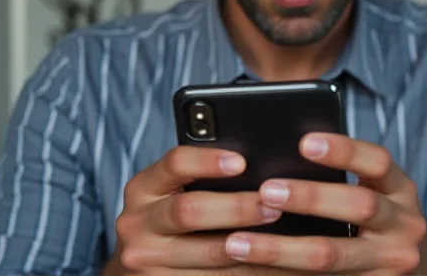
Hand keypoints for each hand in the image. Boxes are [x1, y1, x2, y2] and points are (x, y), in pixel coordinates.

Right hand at [106, 145, 290, 274]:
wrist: (140, 268)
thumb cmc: (171, 219)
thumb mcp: (172, 192)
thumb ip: (201, 179)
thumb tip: (259, 164)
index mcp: (144, 188)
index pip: (175, 164)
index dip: (208, 161)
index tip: (242, 162)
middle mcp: (137, 223)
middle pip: (190, 211)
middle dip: (237, 208)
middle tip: (274, 205)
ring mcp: (146, 262)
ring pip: (209, 255)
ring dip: (254, 248)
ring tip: (289, 241)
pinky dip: (252, 273)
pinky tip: (279, 268)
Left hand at [221, 133, 426, 274]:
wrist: (420, 270)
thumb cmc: (384, 221)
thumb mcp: (378, 192)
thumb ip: (346, 178)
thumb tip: (285, 155)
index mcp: (400, 190)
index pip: (378, 161)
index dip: (344, 150)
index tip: (305, 142)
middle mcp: (404, 225)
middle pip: (359, 206)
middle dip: (310, 197)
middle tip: (265, 190)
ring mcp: (391, 263)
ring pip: (332, 255)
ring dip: (281, 248)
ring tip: (239, 242)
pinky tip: (251, 271)